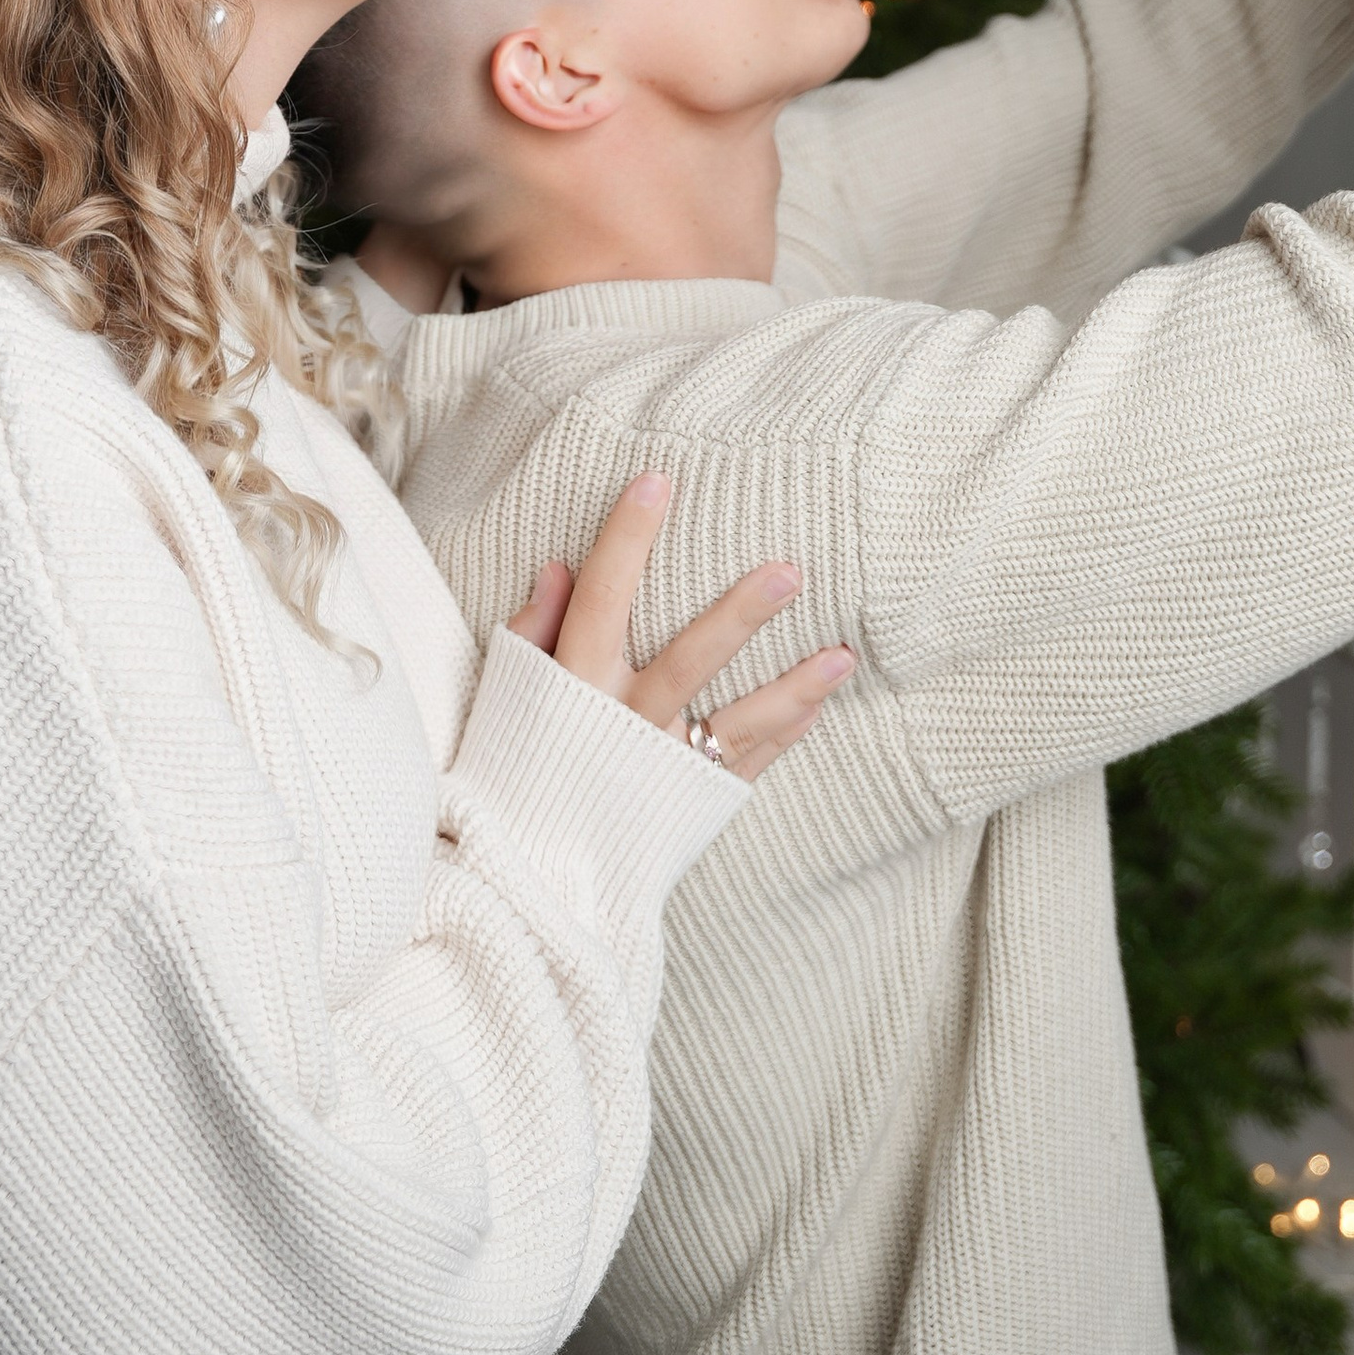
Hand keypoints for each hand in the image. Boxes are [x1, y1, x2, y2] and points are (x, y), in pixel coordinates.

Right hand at [507, 473, 851, 782]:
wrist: (527, 873)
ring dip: (793, 688)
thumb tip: (559, 565)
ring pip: (734, 723)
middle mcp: (622, 724)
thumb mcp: (510, 697)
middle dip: (741, 616)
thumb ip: (534, 632)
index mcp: (574, 687)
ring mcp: (661, 769)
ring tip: (843, 655)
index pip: (602, 599)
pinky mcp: (689, 805)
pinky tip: (822, 704)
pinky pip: (744, 767)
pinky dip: (783, 737)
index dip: (627, 539)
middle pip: (688, 660)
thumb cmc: (513, 769)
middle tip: (791, 571)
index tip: (658, 480)